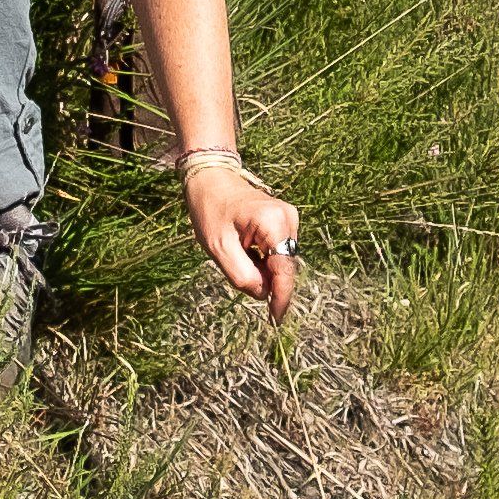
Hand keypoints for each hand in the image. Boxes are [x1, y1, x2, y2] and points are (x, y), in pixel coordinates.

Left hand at [184, 153, 301, 315]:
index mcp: (274, 222)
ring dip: (261, 269)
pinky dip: (262, 260)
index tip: (275, 319)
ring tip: (235, 255)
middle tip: (235, 270)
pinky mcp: (284, 221)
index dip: (281, 297)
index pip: (284, 270)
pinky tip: (243, 250)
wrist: (210, 179)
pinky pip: (277, 251)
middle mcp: (288, 218)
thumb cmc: (211, 210)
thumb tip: (264, 294)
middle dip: (265, 280)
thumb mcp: (219, 248)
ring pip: (280, 261)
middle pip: (283, 266)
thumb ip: (242, 275)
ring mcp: (289, 218)